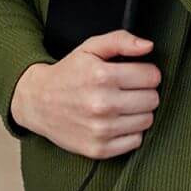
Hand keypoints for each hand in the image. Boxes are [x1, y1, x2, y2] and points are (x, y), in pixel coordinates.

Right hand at [10, 31, 160, 158]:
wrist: (38, 101)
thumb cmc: (68, 73)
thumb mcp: (89, 48)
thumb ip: (120, 41)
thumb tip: (149, 46)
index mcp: (101, 75)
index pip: (151, 76)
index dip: (146, 72)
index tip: (136, 73)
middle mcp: (102, 104)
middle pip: (152, 99)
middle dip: (143, 91)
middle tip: (126, 89)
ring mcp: (102, 129)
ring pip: (147, 120)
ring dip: (138, 111)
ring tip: (120, 104)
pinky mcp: (100, 149)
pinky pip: (136, 141)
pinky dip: (130, 131)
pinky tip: (115, 120)